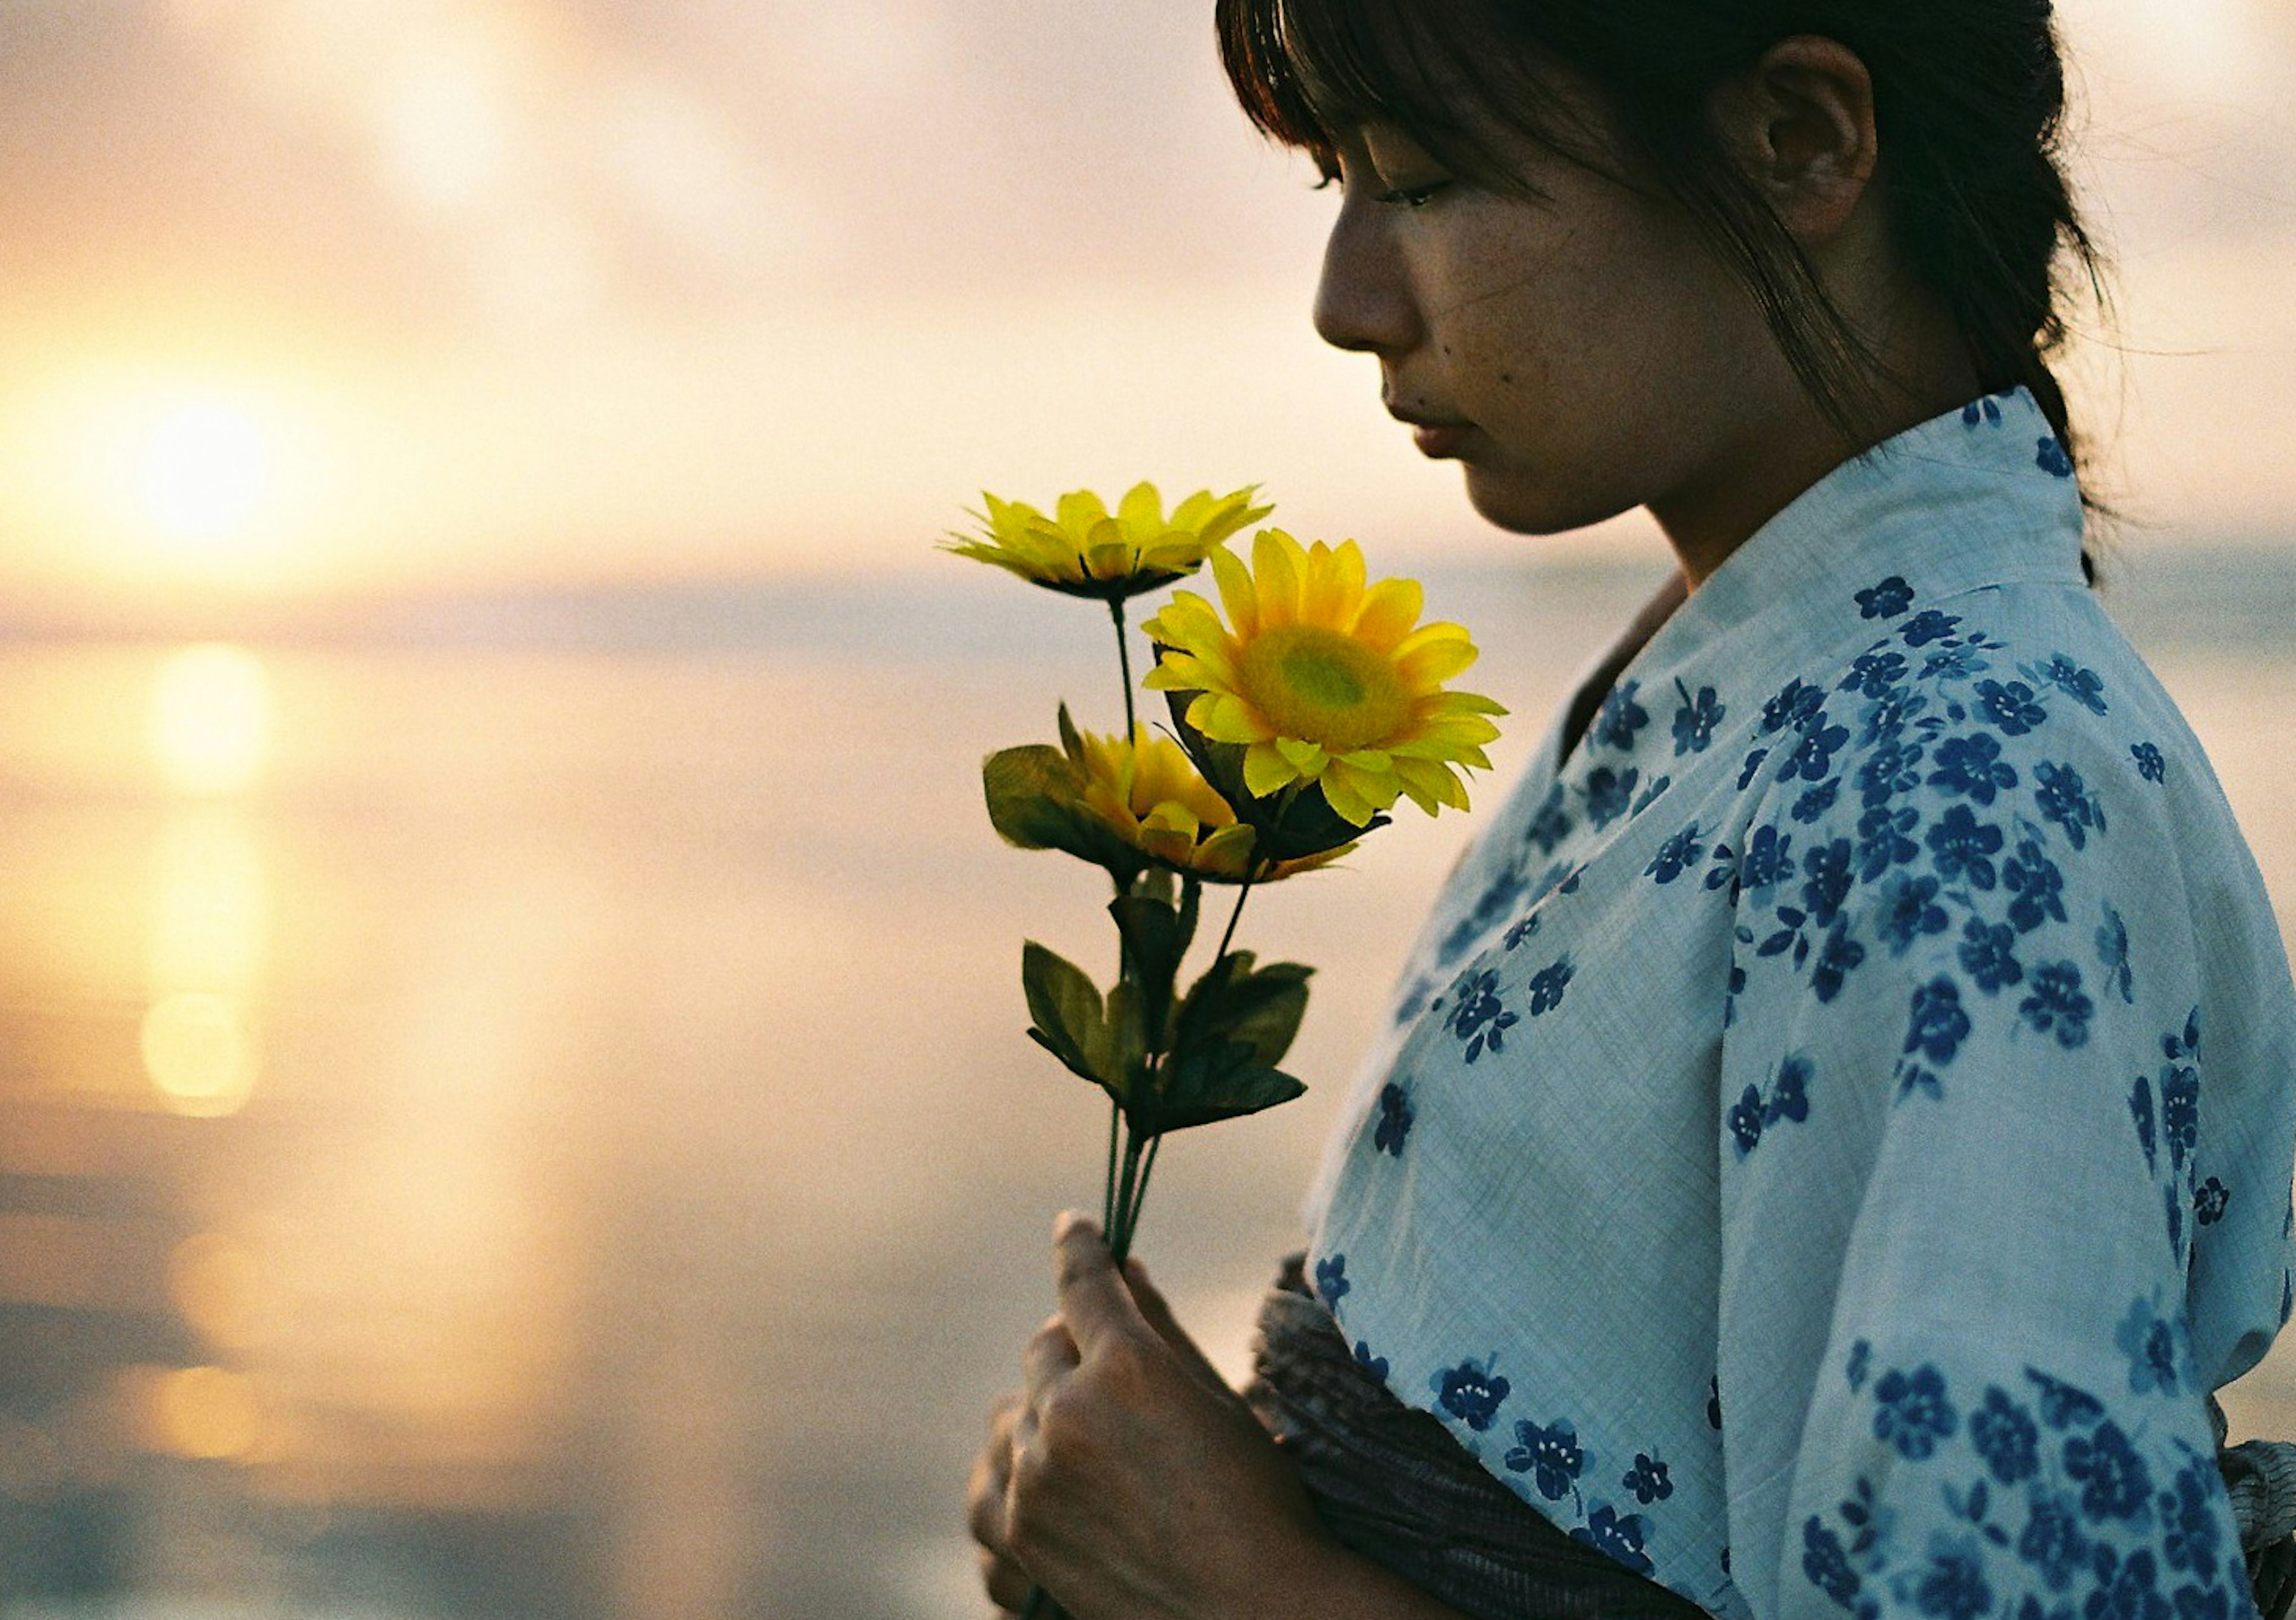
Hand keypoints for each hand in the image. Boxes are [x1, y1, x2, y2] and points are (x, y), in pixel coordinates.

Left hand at [978, 1212, 1332, 1619]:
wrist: (1250, 1614)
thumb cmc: (1256, 1502)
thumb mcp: (1216, 1399)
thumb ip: (1160, 1325)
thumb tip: (1125, 1265)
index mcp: (1128, 1366)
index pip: (1084, 1282)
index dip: (1078, 1246)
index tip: (1073, 1225)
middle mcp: (1070, 1412)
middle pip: (1043, 1347)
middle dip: (1073, 1348)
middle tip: (1108, 1370)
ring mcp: (1037, 1477)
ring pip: (1018, 1411)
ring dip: (1048, 1412)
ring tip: (1096, 1443)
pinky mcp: (1020, 1533)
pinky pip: (999, 1476)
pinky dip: (1026, 1471)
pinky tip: (1059, 1483)